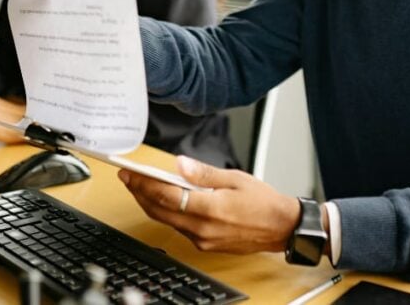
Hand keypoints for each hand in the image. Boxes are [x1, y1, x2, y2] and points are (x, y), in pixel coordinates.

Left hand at [118, 156, 300, 253]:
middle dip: (140, 193)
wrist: (281, 228)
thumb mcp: (236, 179)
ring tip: (140, 186)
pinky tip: (163, 200)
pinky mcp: (205, 244)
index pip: (166, 196)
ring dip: (150, 203)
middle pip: (160, 210)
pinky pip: (178, 227)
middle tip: (127, 178)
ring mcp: (203, 239)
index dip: (144, 184)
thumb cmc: (263, 202)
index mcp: (211, 209)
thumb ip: (205, 173)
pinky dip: (166, 213)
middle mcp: (203, 228)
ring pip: (166, 220)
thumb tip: (180, 164)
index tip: (130, 173)